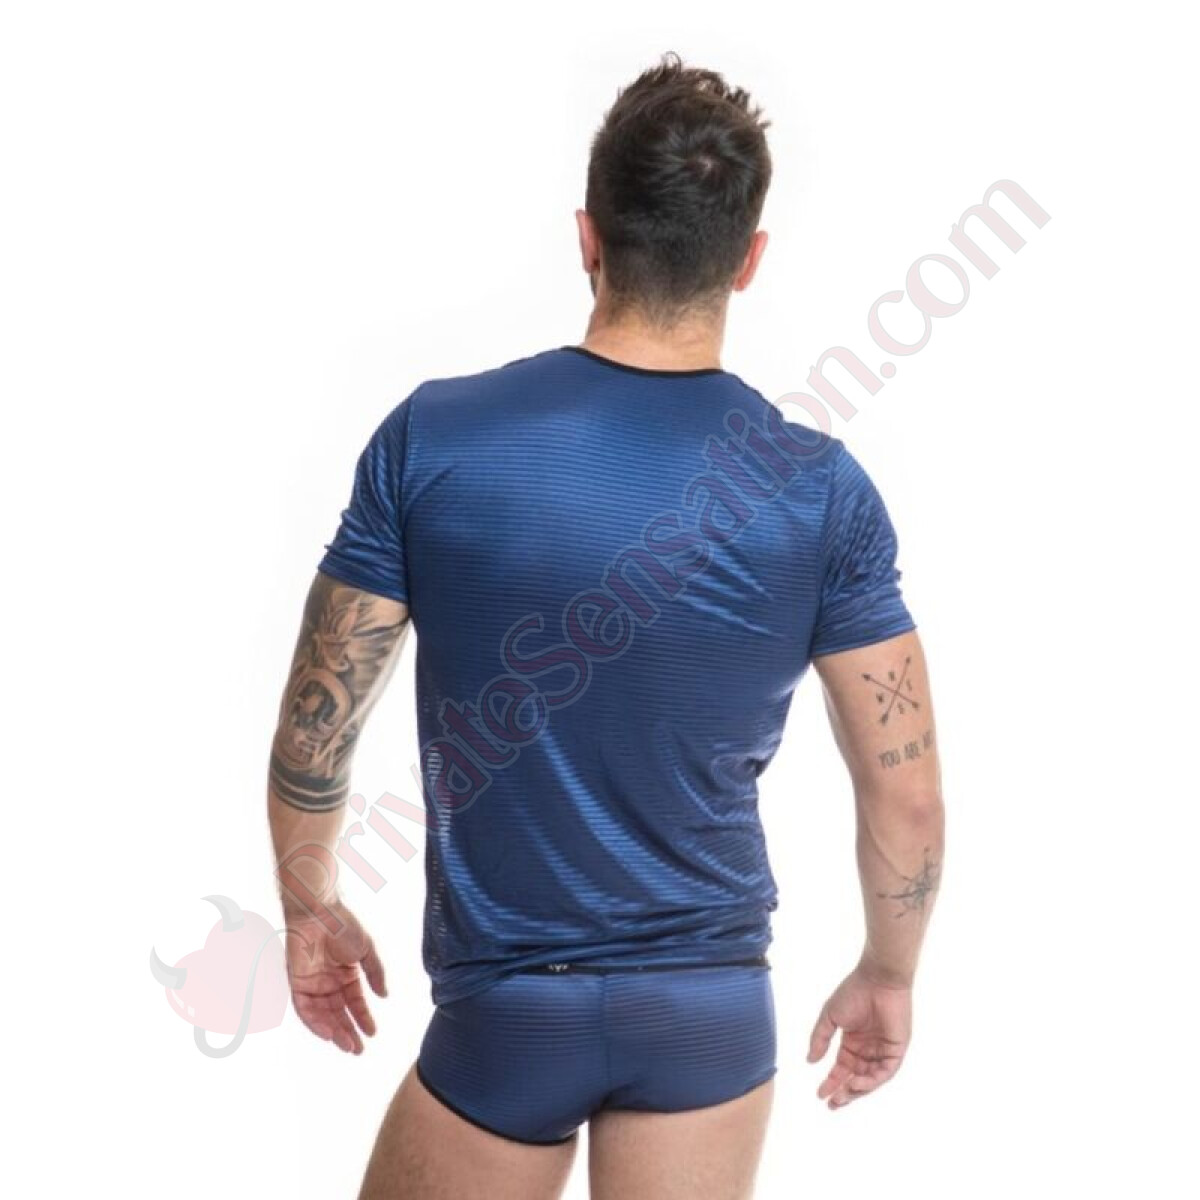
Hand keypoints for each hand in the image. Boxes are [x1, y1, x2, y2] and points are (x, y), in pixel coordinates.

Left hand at [284, 898, 386, 1053]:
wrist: (319, 912)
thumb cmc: (343, 925)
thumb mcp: (366, 950)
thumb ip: (375, 973)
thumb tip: (384, 996)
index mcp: (346, 974)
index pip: (355, 1002)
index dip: (363, 1018)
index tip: (372, 1033)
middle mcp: (329, 982)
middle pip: (339, 1013)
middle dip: (348, 1032)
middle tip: (358, 1050)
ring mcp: (313, 984)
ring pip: (323, 1015)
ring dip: (334, 1031)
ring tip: (347, 1045)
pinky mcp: (297, 983)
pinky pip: (305, 1008)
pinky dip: (315, 1022)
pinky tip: (328, 1032)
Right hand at [807, 961, 910, 1108]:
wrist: (877, 980)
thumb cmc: (853, 993)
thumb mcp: (830, 1017)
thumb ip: (820, 1039)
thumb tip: (810, 1061)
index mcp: (852, 1041)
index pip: (842, 1068)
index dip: (831, 1081)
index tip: (820, 1094)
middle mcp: (867, 1049)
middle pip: (856, 1078)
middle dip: (844, 1092)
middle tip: (832, 1104)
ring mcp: (882, 1050)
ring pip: (870, 1079)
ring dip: (857, 1090)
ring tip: (842, 1097)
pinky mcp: (896, 1050)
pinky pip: (885, 1072)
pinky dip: (872, 1081)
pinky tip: (857, 1084)